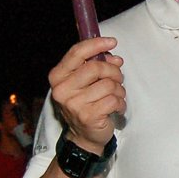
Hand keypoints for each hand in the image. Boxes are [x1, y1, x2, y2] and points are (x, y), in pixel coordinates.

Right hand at [47, 36, 124, 151]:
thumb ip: (96, 66)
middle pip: (95, 67)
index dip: (96, 44)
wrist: (84, 136)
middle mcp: (62, 89)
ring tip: (116, 96)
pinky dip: (120, 103)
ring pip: (108, 84)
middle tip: (118, 78)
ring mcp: (73, 104)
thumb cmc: (86, 104)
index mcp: (58, 76)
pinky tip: (117, 107)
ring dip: (119, 90)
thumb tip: (115, 58)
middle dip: (113, 71)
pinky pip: (113, 100)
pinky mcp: (87, 116)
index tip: (112, 41)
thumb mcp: (85, 82)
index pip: (77, 53)